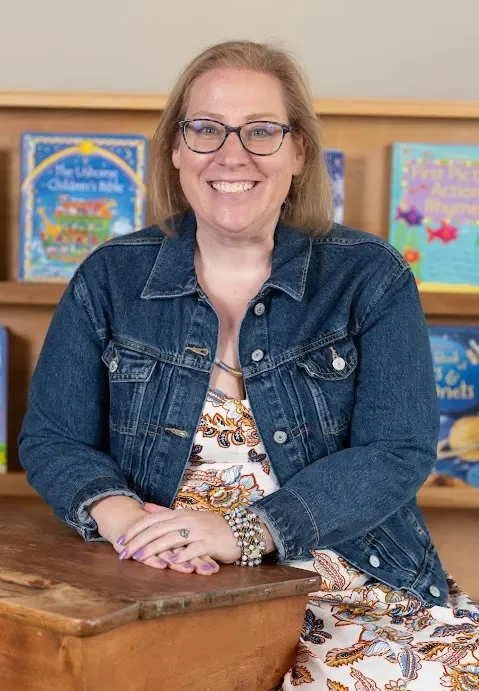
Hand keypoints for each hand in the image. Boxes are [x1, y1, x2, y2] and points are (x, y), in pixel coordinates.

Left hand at [115, 504, 240, 565]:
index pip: (152, 519)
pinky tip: (171, 563)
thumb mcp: (187, 516)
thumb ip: (166, 512)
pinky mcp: (210, 543)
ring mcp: (199, 531)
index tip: (120, 541)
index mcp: (180, 514)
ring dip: (154, 548)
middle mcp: (187, 520)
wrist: (239, 531)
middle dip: (138, 541)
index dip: (135, 530)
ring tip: (139, 557)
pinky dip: (182, 555)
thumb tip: (146, 507)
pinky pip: (194, 549)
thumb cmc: (210, 526)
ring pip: (172, 538)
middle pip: (158, 529)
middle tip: (123, 553)